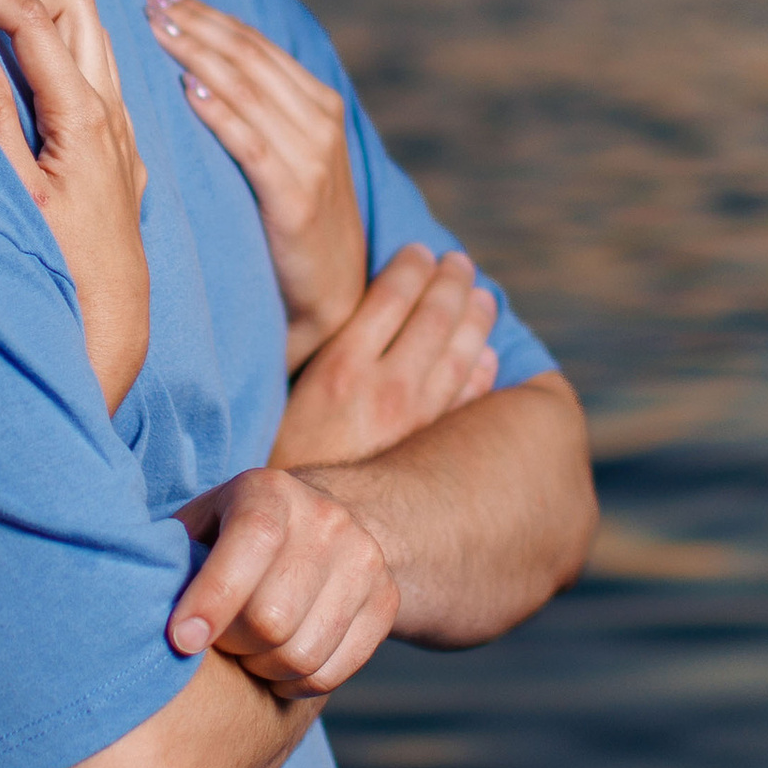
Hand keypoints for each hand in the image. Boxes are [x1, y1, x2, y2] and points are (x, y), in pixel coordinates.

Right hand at [0, 0, 150, 410]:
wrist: (108, 324)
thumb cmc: (56, 266)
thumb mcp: (12, 192)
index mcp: (83, 116)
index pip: (38, 21)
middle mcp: (112, 116)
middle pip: (79, 12)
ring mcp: (122, 134)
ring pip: (94, 43)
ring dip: (47, 26)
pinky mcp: (121, 155)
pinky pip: (99, 81)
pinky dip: (64, 60)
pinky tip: (29, 85)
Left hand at [142, 0, 364, 371]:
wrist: (332, 296)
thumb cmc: (295, 226)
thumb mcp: (286, 158)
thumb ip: (258, 113)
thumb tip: (198, 66)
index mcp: (317, 103)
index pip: (254, 43)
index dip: (206, 13)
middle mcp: (320, 120)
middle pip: (248, 56)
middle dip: (196, 22)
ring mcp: (313, 157)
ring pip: (249, 89)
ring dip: (200, 53)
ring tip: (158, 29)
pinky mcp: (296, 196)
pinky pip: (253, 143)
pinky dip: (221, 113)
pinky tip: (189, 91)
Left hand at [166, 466, 399, 699]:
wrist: (327, 524)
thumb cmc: (235, 534)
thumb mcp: (202, 523)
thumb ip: (172, 554)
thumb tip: (138, 602)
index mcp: (270, 492)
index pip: (251, 544)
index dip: (212, 599)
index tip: (181, 640)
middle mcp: (326, 520)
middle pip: (272, 618)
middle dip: (232, 644)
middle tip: (216, 642)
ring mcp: (364, 561)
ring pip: (301, 654)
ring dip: (261, 670)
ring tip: (245, 653)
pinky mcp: (386, 602)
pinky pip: (331, 673)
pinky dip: (294, 685)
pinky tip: (275, 668)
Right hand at [271, 243, 498, 468]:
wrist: (297, 517)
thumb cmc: (280, 450)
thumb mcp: (287, 390)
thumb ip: (324, 350)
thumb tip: (353, 310)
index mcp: (341, 366)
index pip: (392, 296)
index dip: (411, 266)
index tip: (419, 250)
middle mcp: (385, 388)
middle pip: (435, 317)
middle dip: (452, 282)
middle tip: (460, 263)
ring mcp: (414, 420)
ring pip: (460, 355)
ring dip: (476, 318)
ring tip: (483, 297)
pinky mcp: (428, 448)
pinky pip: (466, 400)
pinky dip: (481, 372)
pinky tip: (487, 356)